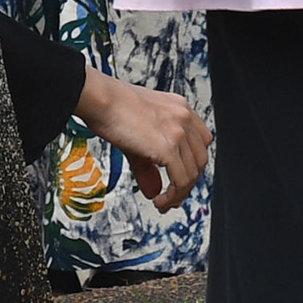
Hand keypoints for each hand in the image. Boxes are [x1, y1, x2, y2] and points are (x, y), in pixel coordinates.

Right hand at [75, 72, 209, 207]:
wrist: (102, 99)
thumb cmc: (111, 108)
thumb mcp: (137, 135)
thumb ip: (149, 164)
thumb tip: (154, 190)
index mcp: (180, 108)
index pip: (201, 141)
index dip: (192, 163)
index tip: (180, 176)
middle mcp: (185, 118)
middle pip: (200, 159)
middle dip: (188, 182)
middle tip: (172, 196)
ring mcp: (179, 132)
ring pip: (192, 173)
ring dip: (180, 194)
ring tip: (164, 202)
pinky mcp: (168, 148)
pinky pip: (181, 181)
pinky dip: (173, 196)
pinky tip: (160, 201)